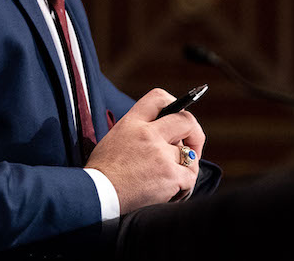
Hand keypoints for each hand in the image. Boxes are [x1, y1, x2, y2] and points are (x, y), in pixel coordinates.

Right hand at [84, 88, 205, 212]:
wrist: (98, 195)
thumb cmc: (104, 171)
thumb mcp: (116, 137)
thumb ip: (139, 129)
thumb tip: (166, 133)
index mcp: (132, 122)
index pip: (159, 98)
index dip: (174, 103)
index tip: (178, 117)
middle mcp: (148, 134)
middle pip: (186, 121)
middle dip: (195, 133)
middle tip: (192, 145)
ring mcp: (160, 155)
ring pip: (190, 155)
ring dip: (186, 166)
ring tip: (171, 177)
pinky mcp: (170, 176)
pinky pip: (190, 176)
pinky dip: (184, 186)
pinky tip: (170, 191)